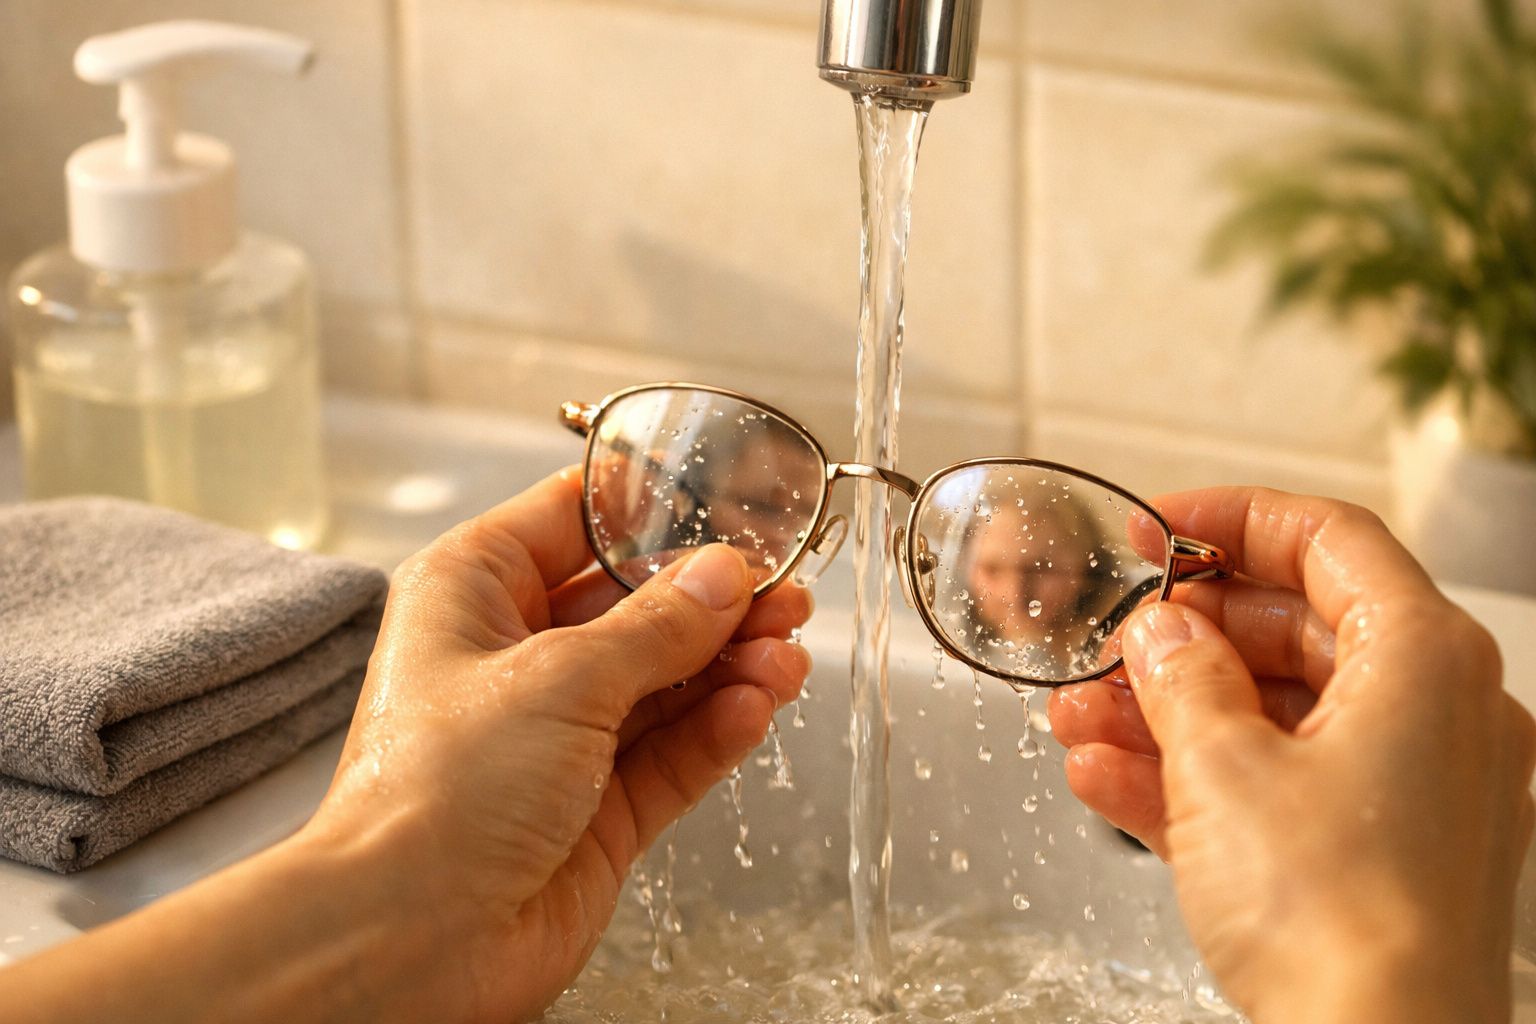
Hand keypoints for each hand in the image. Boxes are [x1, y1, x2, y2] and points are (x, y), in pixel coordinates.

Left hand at [303, 467, 812, 1020]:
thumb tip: (724, 575)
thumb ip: (657, 626)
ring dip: (730, 666)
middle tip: (783, 597)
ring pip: (665, 682)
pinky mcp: (596, 808)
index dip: (653, 515)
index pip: (574, 522)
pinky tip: (756, 706)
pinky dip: (717, 729)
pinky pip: (672, 752)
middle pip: (635, 606)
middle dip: (712, 602)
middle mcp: (515, 658)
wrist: (409, 943)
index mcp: (475, 594)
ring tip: (785, 658)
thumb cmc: (435, 794)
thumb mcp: (559, 678)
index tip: (729, 511)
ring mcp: (559, 737)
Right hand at [1048, 487, 1535, 1023]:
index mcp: (1422, 660)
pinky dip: (1195, 776)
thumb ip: (1180, 676)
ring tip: (1075, 718)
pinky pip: (1277, 784)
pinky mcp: (1377, 854)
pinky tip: (1107, 780)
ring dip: (1165, 712)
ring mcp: (1407, 789)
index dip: (1228, 520)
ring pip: (1273, 714)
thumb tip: (1160, 633)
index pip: (1326, 540)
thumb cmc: (1337, 918)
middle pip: (1291, 631)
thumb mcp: (1222, 766)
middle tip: (1101, 641)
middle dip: (1177, 639)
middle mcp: (1434, 716)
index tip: (1154, 529)